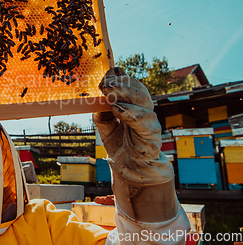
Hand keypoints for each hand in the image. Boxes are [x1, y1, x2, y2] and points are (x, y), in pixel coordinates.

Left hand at [92, 68, 175, 222]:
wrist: (134, 174)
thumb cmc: (122, 148)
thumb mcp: (106, 130)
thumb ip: (101, 116)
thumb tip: (95, 102)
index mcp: (135, 107)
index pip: (131, 87)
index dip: (120, 78)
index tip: (107, 73)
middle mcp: (145, 113)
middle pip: (138, 92)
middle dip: (121, 84)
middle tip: (105, 82)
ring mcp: (150, 126)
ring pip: (143, 104)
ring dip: (125, 95)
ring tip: (109, 92)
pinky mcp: (152, 141)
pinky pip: (144, 125)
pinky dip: (131, 114)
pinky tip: (117, 109)